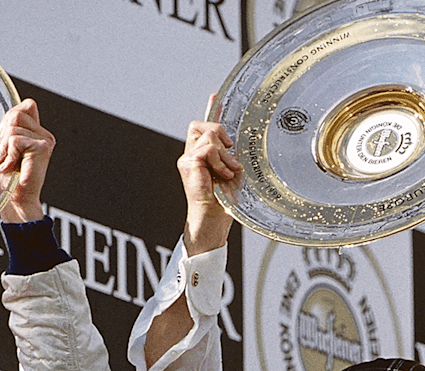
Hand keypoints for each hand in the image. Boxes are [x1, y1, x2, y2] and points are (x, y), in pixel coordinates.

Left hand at [0, 99, 54, 223]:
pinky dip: (8, 155)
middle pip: (16, 114)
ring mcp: (45, 140)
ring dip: (3, 149)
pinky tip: (10, 167)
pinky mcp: (42, 147)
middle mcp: (43, 135)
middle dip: (2, 137)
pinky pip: (15, 139)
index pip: (26, 106)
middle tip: (1, 156)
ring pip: (13, 127)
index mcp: (35, 133)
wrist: (15, 200)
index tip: (4, 142)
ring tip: (4, 164)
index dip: (10, 119)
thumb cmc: (7, 180)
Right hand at [179, 102, 240, 254]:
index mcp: (204, 155)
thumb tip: (236, 144)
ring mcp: (188, 159)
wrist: (213, 220)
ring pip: (207, 135)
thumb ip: (232, 155)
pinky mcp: (188, 164)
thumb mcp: (233, 172)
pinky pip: (207, 149)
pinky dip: (219, 161)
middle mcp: (192, 154)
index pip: (205, 127)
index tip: (216, 96)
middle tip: (230, 150)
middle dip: (219, 131)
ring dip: (224, 153)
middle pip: (202, 124)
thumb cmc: (223, 202)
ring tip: (228, 172)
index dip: (212, 111)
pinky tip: (223, 174)